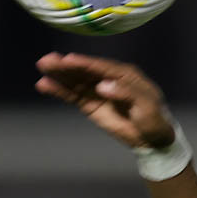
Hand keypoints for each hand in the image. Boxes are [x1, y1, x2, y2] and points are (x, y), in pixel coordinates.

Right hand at [35, 53, 176, 148]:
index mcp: (126, 74)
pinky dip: (59, 91)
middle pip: (85, 71)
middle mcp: (109, 79)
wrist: (151, 138)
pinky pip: (73, 96)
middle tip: (47, 60)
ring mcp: (98, 92)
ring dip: (59, 75)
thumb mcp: (146, 105)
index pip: (102, 67)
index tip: (68, 59)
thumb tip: (103, 86)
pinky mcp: (90, 105)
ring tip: (42, 66)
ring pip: (76, 81)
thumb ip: (126, 94)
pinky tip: (45, 85)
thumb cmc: (154, 117)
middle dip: (67, 65)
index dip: (85, 63)